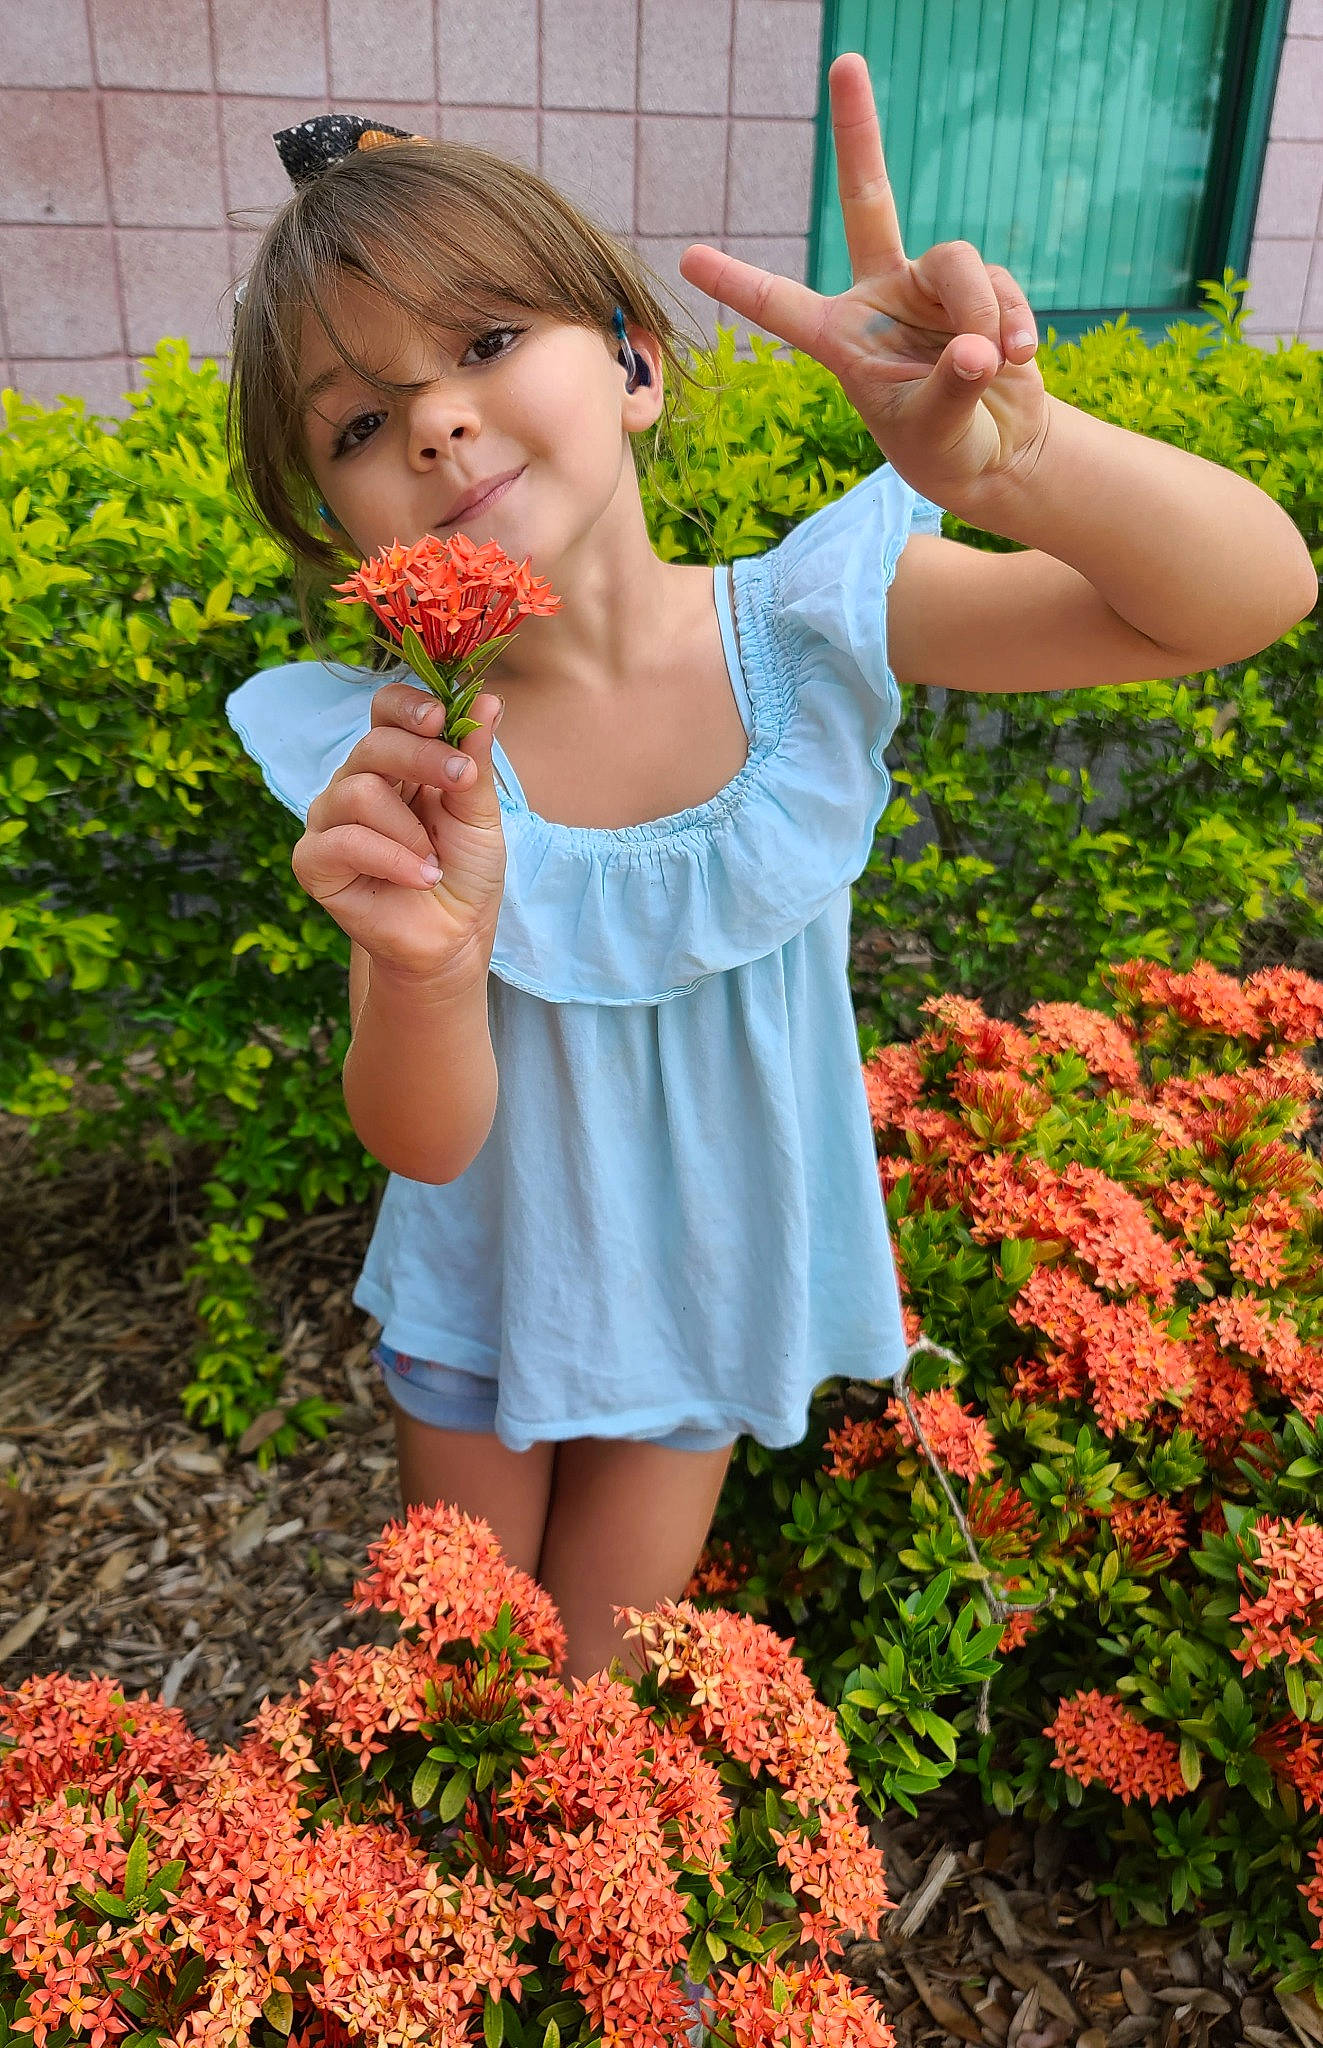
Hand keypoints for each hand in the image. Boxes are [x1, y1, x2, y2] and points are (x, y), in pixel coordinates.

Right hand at [294, 682, 506, 986]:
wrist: (453, 937)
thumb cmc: (463, 871)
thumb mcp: (478, 813)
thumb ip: (475, 759)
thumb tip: (488, 700)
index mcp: (396, 764)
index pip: (385, 711)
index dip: (408, 706)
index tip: (441, 718)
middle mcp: (356, 783)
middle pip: (373, 744)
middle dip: (423, 758)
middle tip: (461, 780)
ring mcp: (330, 821)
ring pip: (357, 791)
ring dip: (409, 829)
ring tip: (434, 861)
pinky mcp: (314, 862)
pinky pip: (341, 841)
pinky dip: (390, 858)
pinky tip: (420, 877)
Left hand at [677, 51, 1050, 519]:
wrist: (997, 454)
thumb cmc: (944, 450)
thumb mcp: (934, 433)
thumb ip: (950, 390)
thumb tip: (977, 347)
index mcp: (841, 338)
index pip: (782, 305)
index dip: (738, 282)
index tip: (687, 258)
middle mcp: (880, 297)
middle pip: (869, 200)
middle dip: (858, 133)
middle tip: (846, 62)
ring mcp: (931, 288)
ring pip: (957, 259)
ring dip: (981, 309)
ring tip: (991, 362)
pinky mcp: (982, 291)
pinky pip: (1000, 285)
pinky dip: (1012, 320)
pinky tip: (1020, 357)